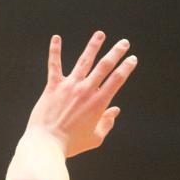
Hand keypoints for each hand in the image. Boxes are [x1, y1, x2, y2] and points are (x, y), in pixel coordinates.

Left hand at [25, 31, 136, 157]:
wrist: (47, 144)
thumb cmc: (71, 144)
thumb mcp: (95, 138)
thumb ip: (107, 123)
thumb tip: (115, 111)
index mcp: (99, 103)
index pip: (117, 80)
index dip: (126, 67)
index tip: (132, 59)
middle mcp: (86, 91)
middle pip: (105, 66)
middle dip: (116, 52)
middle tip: (123, 43)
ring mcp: (69, 87)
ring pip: (84, 61)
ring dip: (93, 46)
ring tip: (100, 34)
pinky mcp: (53, 87)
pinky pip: (54, 65)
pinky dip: (55, 51)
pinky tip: (56, 38)